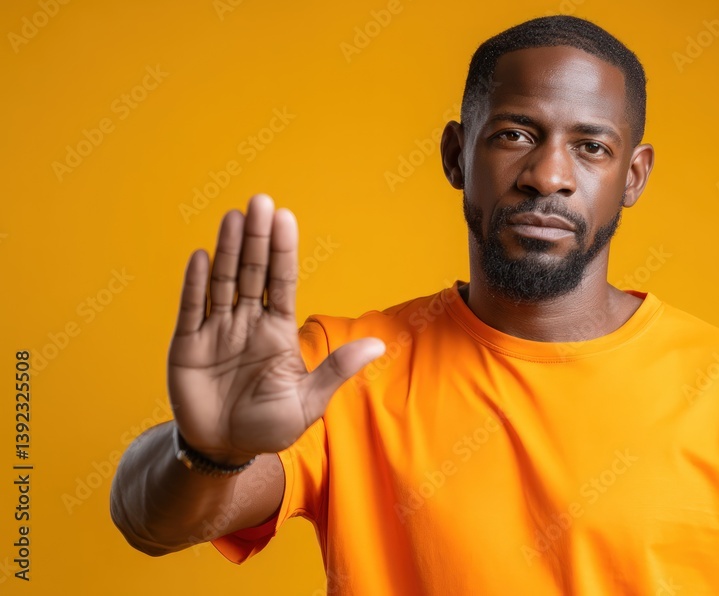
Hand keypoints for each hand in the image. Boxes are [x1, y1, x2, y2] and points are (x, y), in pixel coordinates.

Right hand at [166, 194, 383, 464]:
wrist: (224, 450)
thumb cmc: (269, 427)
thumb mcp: (309, 401)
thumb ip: (336, 370)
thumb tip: (380, 344)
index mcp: (278, 331)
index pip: (282, 281)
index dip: (283, 251)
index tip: (286, 218)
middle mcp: (248, 323)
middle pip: (253, 272)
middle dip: (256, 238)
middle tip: (261, 202)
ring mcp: (217, 331)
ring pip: (223, 282)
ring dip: (227, 250)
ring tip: (234, 217)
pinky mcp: (188, 345)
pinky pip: (191, 309)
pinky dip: (195, 284)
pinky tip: (201, 256)